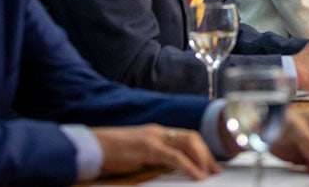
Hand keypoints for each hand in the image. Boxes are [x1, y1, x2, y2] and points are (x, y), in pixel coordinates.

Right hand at [92, 125, 219, 179]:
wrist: (93, 147)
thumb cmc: (110, 153)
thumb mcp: (137, 154)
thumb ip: (153, 157)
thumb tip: (167, 168)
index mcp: (156, 133)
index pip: (186, 137)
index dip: (201, 150)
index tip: (209, 165)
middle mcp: (158, 132)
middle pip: (191, 138)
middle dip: (206, 154)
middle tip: (215, 171)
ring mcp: (154, 138)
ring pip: (188, 143)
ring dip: (202, 159)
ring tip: (209, 174)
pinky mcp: (148, 148)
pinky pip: (175, 157)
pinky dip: (189, 166)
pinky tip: (197, 176)